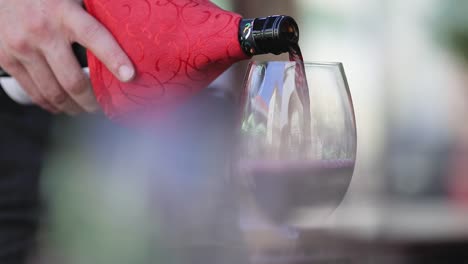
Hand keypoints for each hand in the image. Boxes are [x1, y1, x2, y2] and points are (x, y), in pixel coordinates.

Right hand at [0, 0, 134, 113]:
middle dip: (92, 101)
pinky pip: (31, 90)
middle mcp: (42, 30)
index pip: (94, 37)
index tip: (129, 76)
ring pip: (53, 92)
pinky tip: (59, 105)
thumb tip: (127, 32)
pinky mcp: (4, 57)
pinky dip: (48, 103)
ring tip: (82, 109)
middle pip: (73, 80)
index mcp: (64, 12)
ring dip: (72, 107)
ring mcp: (21, 46)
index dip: (114, 58)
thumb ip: (92, 14)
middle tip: (102, 106)